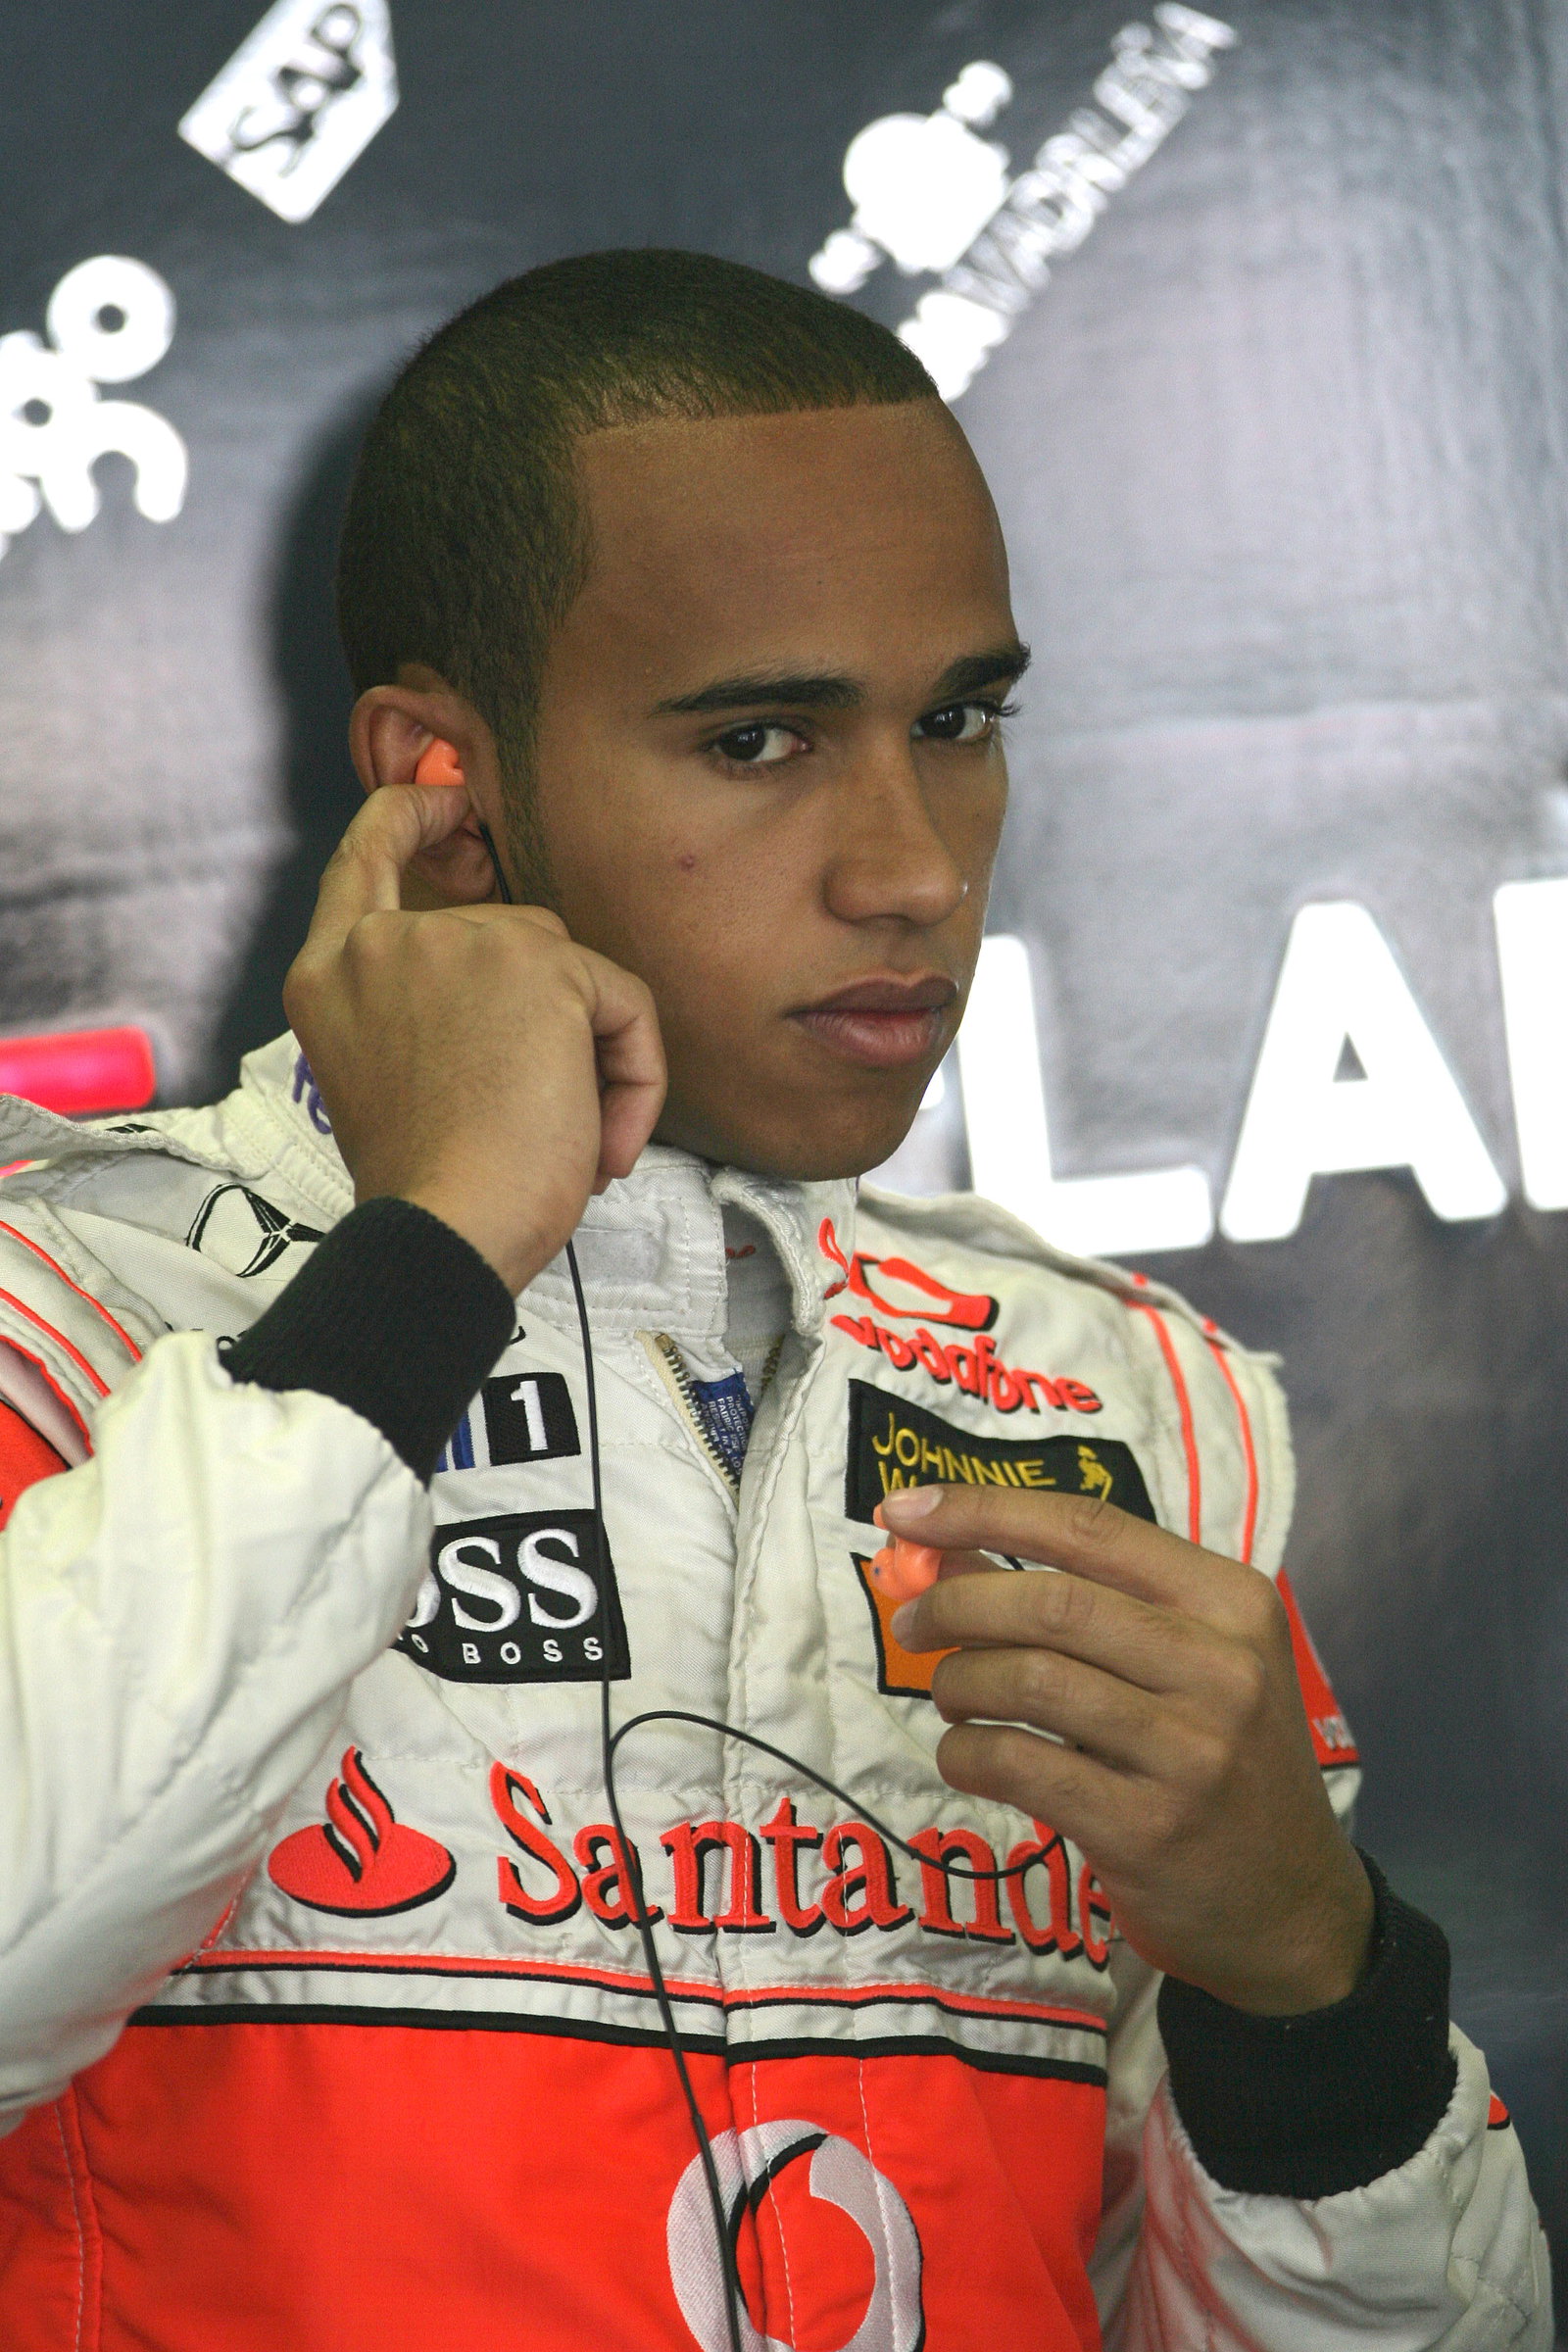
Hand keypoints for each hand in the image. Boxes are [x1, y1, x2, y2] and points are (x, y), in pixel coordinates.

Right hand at [283, 783, 666, 1294]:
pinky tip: (598, 1140)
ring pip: (573, 977)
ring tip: (566, 1144)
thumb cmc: (430, 1189)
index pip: (362, 860)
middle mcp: (381, 944)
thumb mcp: (397, 1080)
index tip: (447, 799)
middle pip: (512, 940)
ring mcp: (456, 941)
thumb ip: (427, 1014)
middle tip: (540, 1129)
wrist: (444, 1231)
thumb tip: (517, 1001)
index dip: (408, 817)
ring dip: (592, 1064)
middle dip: (549, 1029)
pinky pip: (624, 1005)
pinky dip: (634, 1077)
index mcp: (330, 976)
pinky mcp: (534, 961)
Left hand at [881, 1484, 1373, 2014]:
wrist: (1293, 1906)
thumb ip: (1084, 1601)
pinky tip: (969, 1755)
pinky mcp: (1147, 1829)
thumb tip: (948, 1552)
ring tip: (953, 1696)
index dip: (985, 1509)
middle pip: (1051, 1601)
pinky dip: (966, 1752)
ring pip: (1028, 1678)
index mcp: (1232, 1602)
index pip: (1091, 1528)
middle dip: (955, 1601)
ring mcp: (1190, 1752)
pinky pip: (1019, 1764)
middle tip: (914, 1623)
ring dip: (959, 1681)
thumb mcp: (1187, 1663)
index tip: (905, 1510)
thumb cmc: (1222, 1760)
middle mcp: (1222, 1667)